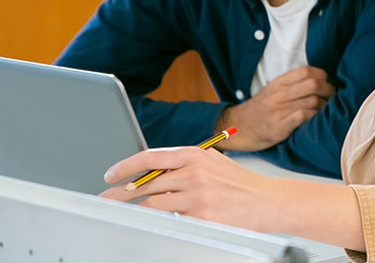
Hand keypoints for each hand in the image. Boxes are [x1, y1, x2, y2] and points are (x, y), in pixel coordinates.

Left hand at [100, 146, 274, 231]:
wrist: (268, 201)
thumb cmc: (241, 184)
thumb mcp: (213, 162)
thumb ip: (186, 163)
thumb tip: (153, 170)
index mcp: (195, 154)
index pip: (150, 157)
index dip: (126, 166)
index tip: (111, 175)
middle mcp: (194, 172)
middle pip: (146, 182)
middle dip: (122, 192)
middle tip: (107, 198)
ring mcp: (197, 195)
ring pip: (153, 202)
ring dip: (136, 208)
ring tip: (124, 212)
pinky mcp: (201, 216)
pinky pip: (170, 219)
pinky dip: (162, 219)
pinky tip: (157, 220)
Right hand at [217, 66, 335, 150]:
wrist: (238, 127)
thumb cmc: (260, 109)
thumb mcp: (272, 90)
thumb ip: (291, 84)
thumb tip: (319, 80)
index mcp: (278, 83)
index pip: (306, 71)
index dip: (322, 76)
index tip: (327, 82)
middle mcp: (278, 94)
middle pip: (313, 85)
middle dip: (328, 90)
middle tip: (332, 96)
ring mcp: (278, 111)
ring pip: (312, 101)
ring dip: (324, 105)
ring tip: (327, 109)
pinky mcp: (279, 127)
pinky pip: (303, 117)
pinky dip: (314, 116)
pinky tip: (316, 119)